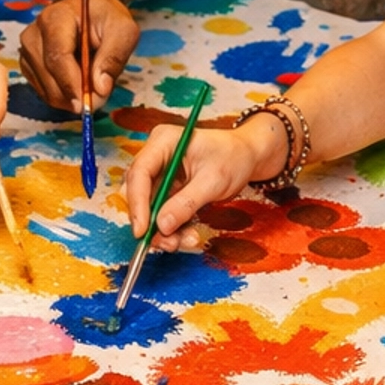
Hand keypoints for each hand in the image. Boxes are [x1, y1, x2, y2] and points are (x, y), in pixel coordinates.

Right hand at [19, 0, 139, 110]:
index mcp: (55, 18)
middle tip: (99, 99)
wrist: (87, 10)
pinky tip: (77, 82)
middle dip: (75, 96)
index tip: (88, 104)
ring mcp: (27, 51)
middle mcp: (34, 34)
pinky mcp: (28, 65)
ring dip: (71, 97)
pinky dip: (64, 96)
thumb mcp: (122, 30)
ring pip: (46, 90)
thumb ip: (113, 57)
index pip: (57, 57)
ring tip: (91, 83)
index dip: (72, 84)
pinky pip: (44, 92)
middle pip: (49, 77)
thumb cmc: (104, 18)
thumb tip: (100, 88)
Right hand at [124, 113, 283, 247]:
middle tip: (166, 242)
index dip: (137, 203)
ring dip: (163, 229)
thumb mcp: (213, 181)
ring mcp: (160, 173)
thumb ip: (186, 203)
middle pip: (139, 192)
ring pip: (150, 207)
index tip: (142, 229)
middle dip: (151, 221)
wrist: (246, 156)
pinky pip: (162, 212)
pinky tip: (189, 235)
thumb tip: (162, 226)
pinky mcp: (167, 189)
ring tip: (185, 241)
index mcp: (163, 141)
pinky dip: (173, 228)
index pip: (139, 172)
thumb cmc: (233, 157)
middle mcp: (156, 156)